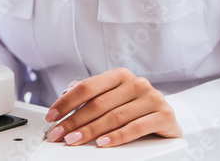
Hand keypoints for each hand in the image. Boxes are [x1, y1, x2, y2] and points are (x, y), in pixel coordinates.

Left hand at [44, 68, 181, 146]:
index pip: (87, 87)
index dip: (66, 102)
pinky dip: (116, 137)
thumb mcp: (112, 97)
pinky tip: (101, 143)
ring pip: (114, 117)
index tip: (52, 116)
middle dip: (74, 121)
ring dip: (90, 131)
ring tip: (74, 140)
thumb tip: (65, 93)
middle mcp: (137, 83)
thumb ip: (90, 94)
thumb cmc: (134, 107)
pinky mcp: (165, 116)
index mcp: (120, 75)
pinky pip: (135, 128)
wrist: (167, 117)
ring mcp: (152, 98)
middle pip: (98, 104)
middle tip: (58, 134)